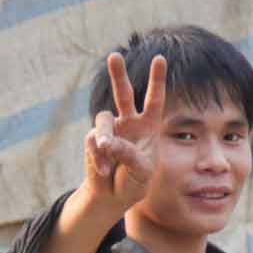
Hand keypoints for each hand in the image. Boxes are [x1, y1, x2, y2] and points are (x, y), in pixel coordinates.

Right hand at [80, 51, 164, 219]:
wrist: (113, 197)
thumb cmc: (134, 181)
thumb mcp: (142, 170)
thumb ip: (129, 154)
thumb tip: (106, 142)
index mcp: (148, 126)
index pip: (154, 100)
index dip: (157, 80)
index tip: (159, 58)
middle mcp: (128, 123)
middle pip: (123, 94)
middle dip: (118, 74)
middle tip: (114, 55)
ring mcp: (110, 130)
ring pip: (103, 118)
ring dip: (107, 135)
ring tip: (108, 150)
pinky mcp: (93, 141)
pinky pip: (94, 142)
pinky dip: (99, 158)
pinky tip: (104, 170)